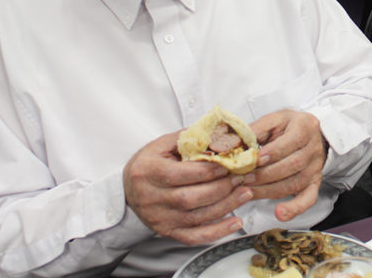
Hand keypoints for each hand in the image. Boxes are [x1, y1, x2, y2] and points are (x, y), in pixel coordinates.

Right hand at [123, 131, 253, 244]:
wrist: (126, 191)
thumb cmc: (148, 165)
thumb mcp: (161, 145)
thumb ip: (188, 138)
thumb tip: (218, 134)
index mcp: (148, 173)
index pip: (183, 174)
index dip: (210, 170)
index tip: (229, 164)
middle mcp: (152, 198)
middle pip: (191, 197)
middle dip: (222, 187)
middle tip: (241, 177)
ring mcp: (160, 218)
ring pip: (197, 217)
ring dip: (226, 205)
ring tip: (245, 193)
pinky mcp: (167, 232)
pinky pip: (195, 237)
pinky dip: (217, 232)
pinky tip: (235, 222)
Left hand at [244, 110, 326, 221]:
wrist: (310, 133)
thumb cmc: (287, 126)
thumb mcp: (272, 120)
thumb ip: (254, 130)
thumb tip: (232, 143)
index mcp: (304, 127)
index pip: (291, 142)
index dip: (272, 152)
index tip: (254, 160)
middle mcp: (313, 148)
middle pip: (292, 165)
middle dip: (265, 174)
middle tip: (244, 178)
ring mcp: (315, 168)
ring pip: (294, 183)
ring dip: (269, 190)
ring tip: (249, 192)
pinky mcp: (314, 183)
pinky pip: (308, 199)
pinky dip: (295, 208)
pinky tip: (280, 214)